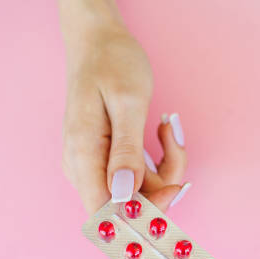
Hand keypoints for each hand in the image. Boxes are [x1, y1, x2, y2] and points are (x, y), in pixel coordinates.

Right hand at [60, 1, 188, 213]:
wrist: (99, 42)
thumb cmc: (112, 65)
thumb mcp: (127, 103)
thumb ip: (126, 151)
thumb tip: (124, 195)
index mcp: (83, 156)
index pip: (107, 212)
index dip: (143, 213)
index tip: (175, 187)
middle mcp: (85, 168)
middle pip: (131, 205)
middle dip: (165, 183)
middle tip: (176, 142)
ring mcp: (98, 166)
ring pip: (143, 191)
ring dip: (167, 165)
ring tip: (168, 127)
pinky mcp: (111, 161)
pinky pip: (143, 176)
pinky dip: (161, 158)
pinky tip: (164, 128)